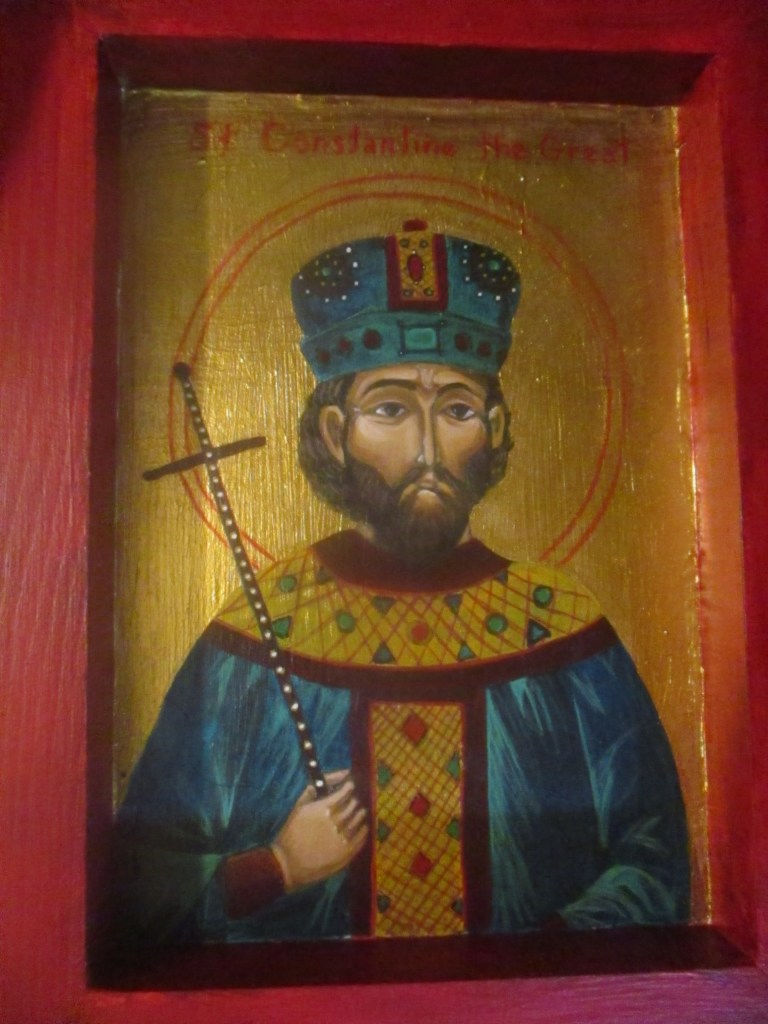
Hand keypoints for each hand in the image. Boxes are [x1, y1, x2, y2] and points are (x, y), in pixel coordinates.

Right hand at [271, 770, 367, 891]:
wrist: (288, 864)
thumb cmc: (290, 835)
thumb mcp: (297, 809)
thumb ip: (310, 793)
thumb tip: (319, 782)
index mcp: (323, 809)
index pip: (344, 793)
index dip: (349, 787)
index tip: (351, 785)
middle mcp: (335, 821)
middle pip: (353, 805)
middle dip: (354, 800)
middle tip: (354, 800)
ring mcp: (342, 837)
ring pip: (358, 819)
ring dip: (360, 813)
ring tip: (360, 812)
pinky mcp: (346, 852)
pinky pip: (361, 837)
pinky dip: (364, 830)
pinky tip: (363, 827)